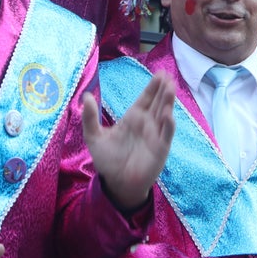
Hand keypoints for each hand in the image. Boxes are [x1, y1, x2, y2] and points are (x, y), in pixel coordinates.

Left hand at [82, 71, 174, 209]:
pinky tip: (168, 114)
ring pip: (164, 114)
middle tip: (168, 75)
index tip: (160, 73)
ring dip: (168, 102)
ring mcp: (155, 135)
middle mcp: (147, 123)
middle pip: (157, 102)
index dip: (152, 86)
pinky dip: (168, 124)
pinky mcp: (160, 148)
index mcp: (133, 118)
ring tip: (170, 88)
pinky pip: (166, 134)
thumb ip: (90, 117)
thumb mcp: (94, 137)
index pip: (145, 98)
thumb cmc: (108, 160)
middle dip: (163, 89)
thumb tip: (86, 95)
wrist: (116, 184)